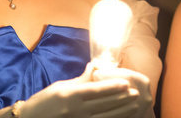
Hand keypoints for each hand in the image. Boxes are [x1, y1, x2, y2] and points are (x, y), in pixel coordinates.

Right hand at [19, 64, 141, 117]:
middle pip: (104, 104)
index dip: (113, 86)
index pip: (96, 90)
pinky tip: (120, 117)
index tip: (126, 83)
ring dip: (121, 111)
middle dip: (122, 99)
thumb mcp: (61, 86)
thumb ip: (81, 79)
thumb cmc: (43, 101)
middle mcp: (76, 109)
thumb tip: (96, 67)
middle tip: (137, 94)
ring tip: (133, 106)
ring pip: (105, 117)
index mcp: (71, 95)